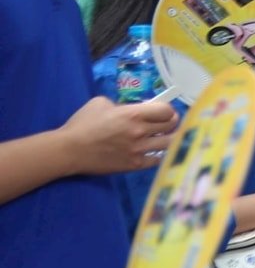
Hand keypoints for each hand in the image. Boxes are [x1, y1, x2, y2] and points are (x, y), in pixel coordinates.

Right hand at [57, 98, 178, 174]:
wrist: (69, 150)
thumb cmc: (82, 124)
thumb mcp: (101, 103)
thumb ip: (122, 105)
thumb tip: (134, 110)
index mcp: (133, 114)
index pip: (166, 110)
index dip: (168, 110)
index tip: (165, 112)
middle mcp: (140, 131)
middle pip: (171, 125)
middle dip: (172, 122)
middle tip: (169, 123)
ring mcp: (139, 150)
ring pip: (169, 143)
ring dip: (170, 138)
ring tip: (165, 137)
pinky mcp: (135, 164)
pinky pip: (157, 159)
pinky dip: (159, 154)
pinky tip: (156, 151)